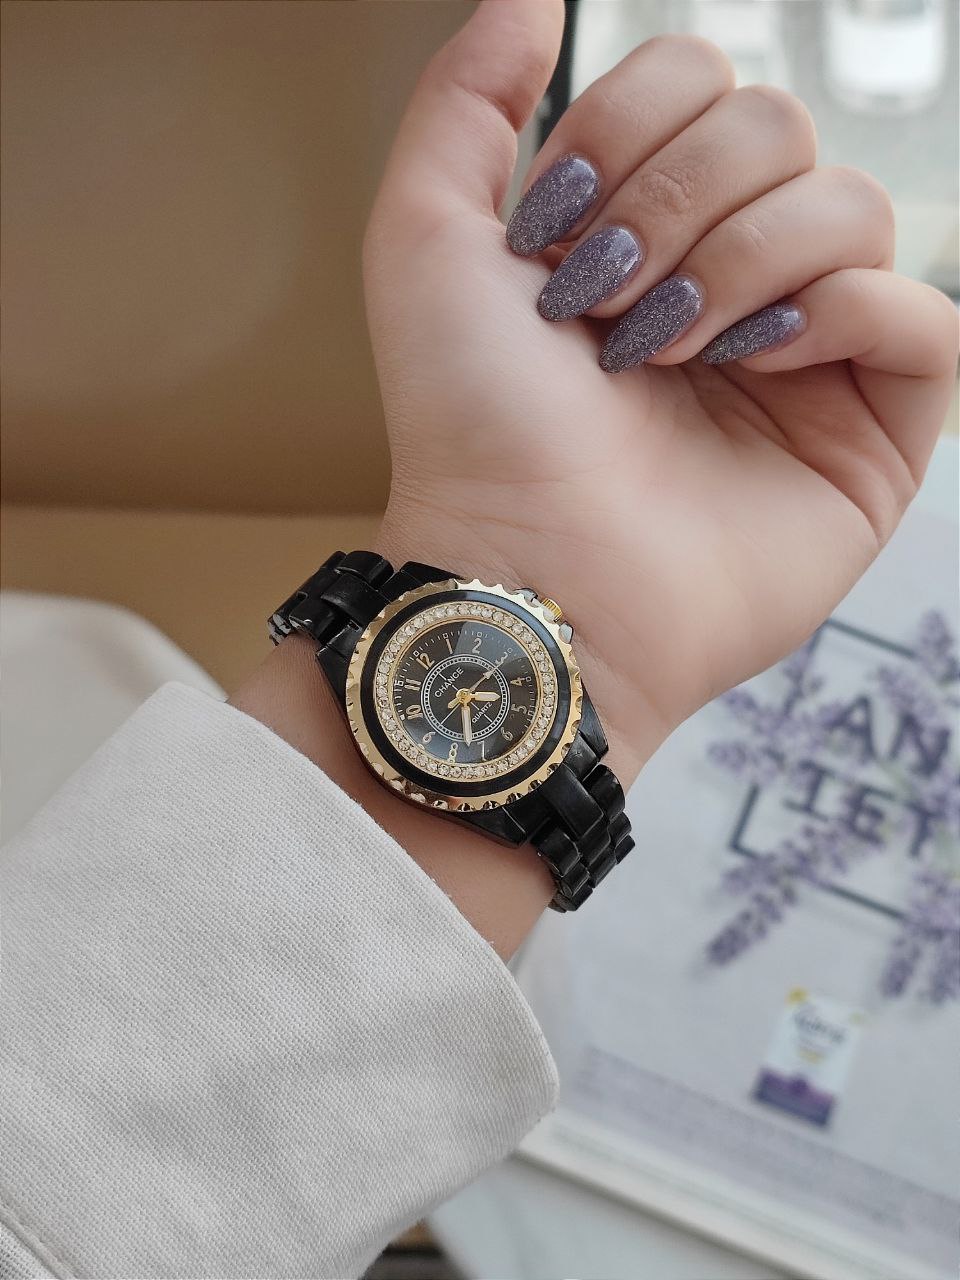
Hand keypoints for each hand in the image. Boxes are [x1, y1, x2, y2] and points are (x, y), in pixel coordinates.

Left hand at [365, 0, 956, 782]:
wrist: (524, 567)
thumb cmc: (471, 424)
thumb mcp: (425, 239)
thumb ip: (466, 102)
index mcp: (648, 230)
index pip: (706, 81)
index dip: (634, 125)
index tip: (555, 227)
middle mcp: (734, 280)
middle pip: (782, 128)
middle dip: (681, 200)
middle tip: (609, 306)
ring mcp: (808, 358)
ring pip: (855, 207)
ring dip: (747, 262)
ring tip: (672, 354)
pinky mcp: (870, 433)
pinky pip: (923, 317)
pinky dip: (842, 316)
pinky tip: (760, 365)